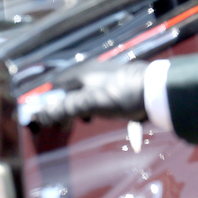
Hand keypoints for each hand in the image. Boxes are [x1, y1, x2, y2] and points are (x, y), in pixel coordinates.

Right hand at [28, 59, 147, 125]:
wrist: (159, 91)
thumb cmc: (121, 94)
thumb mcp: (89, 103)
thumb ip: (64, 109)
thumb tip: (38, 116)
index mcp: (81, 72)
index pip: (54, 86)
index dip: (47, 103)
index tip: (47, 120)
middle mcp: (91, 72)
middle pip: (69, 90)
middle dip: (64, 108)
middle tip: (64, 126)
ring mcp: (107, 78)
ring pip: (85, 94)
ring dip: (80, 109)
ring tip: (85, 121)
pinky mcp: (120, 86)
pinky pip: (101, 98)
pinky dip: (98, 109)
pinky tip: (104, 119)